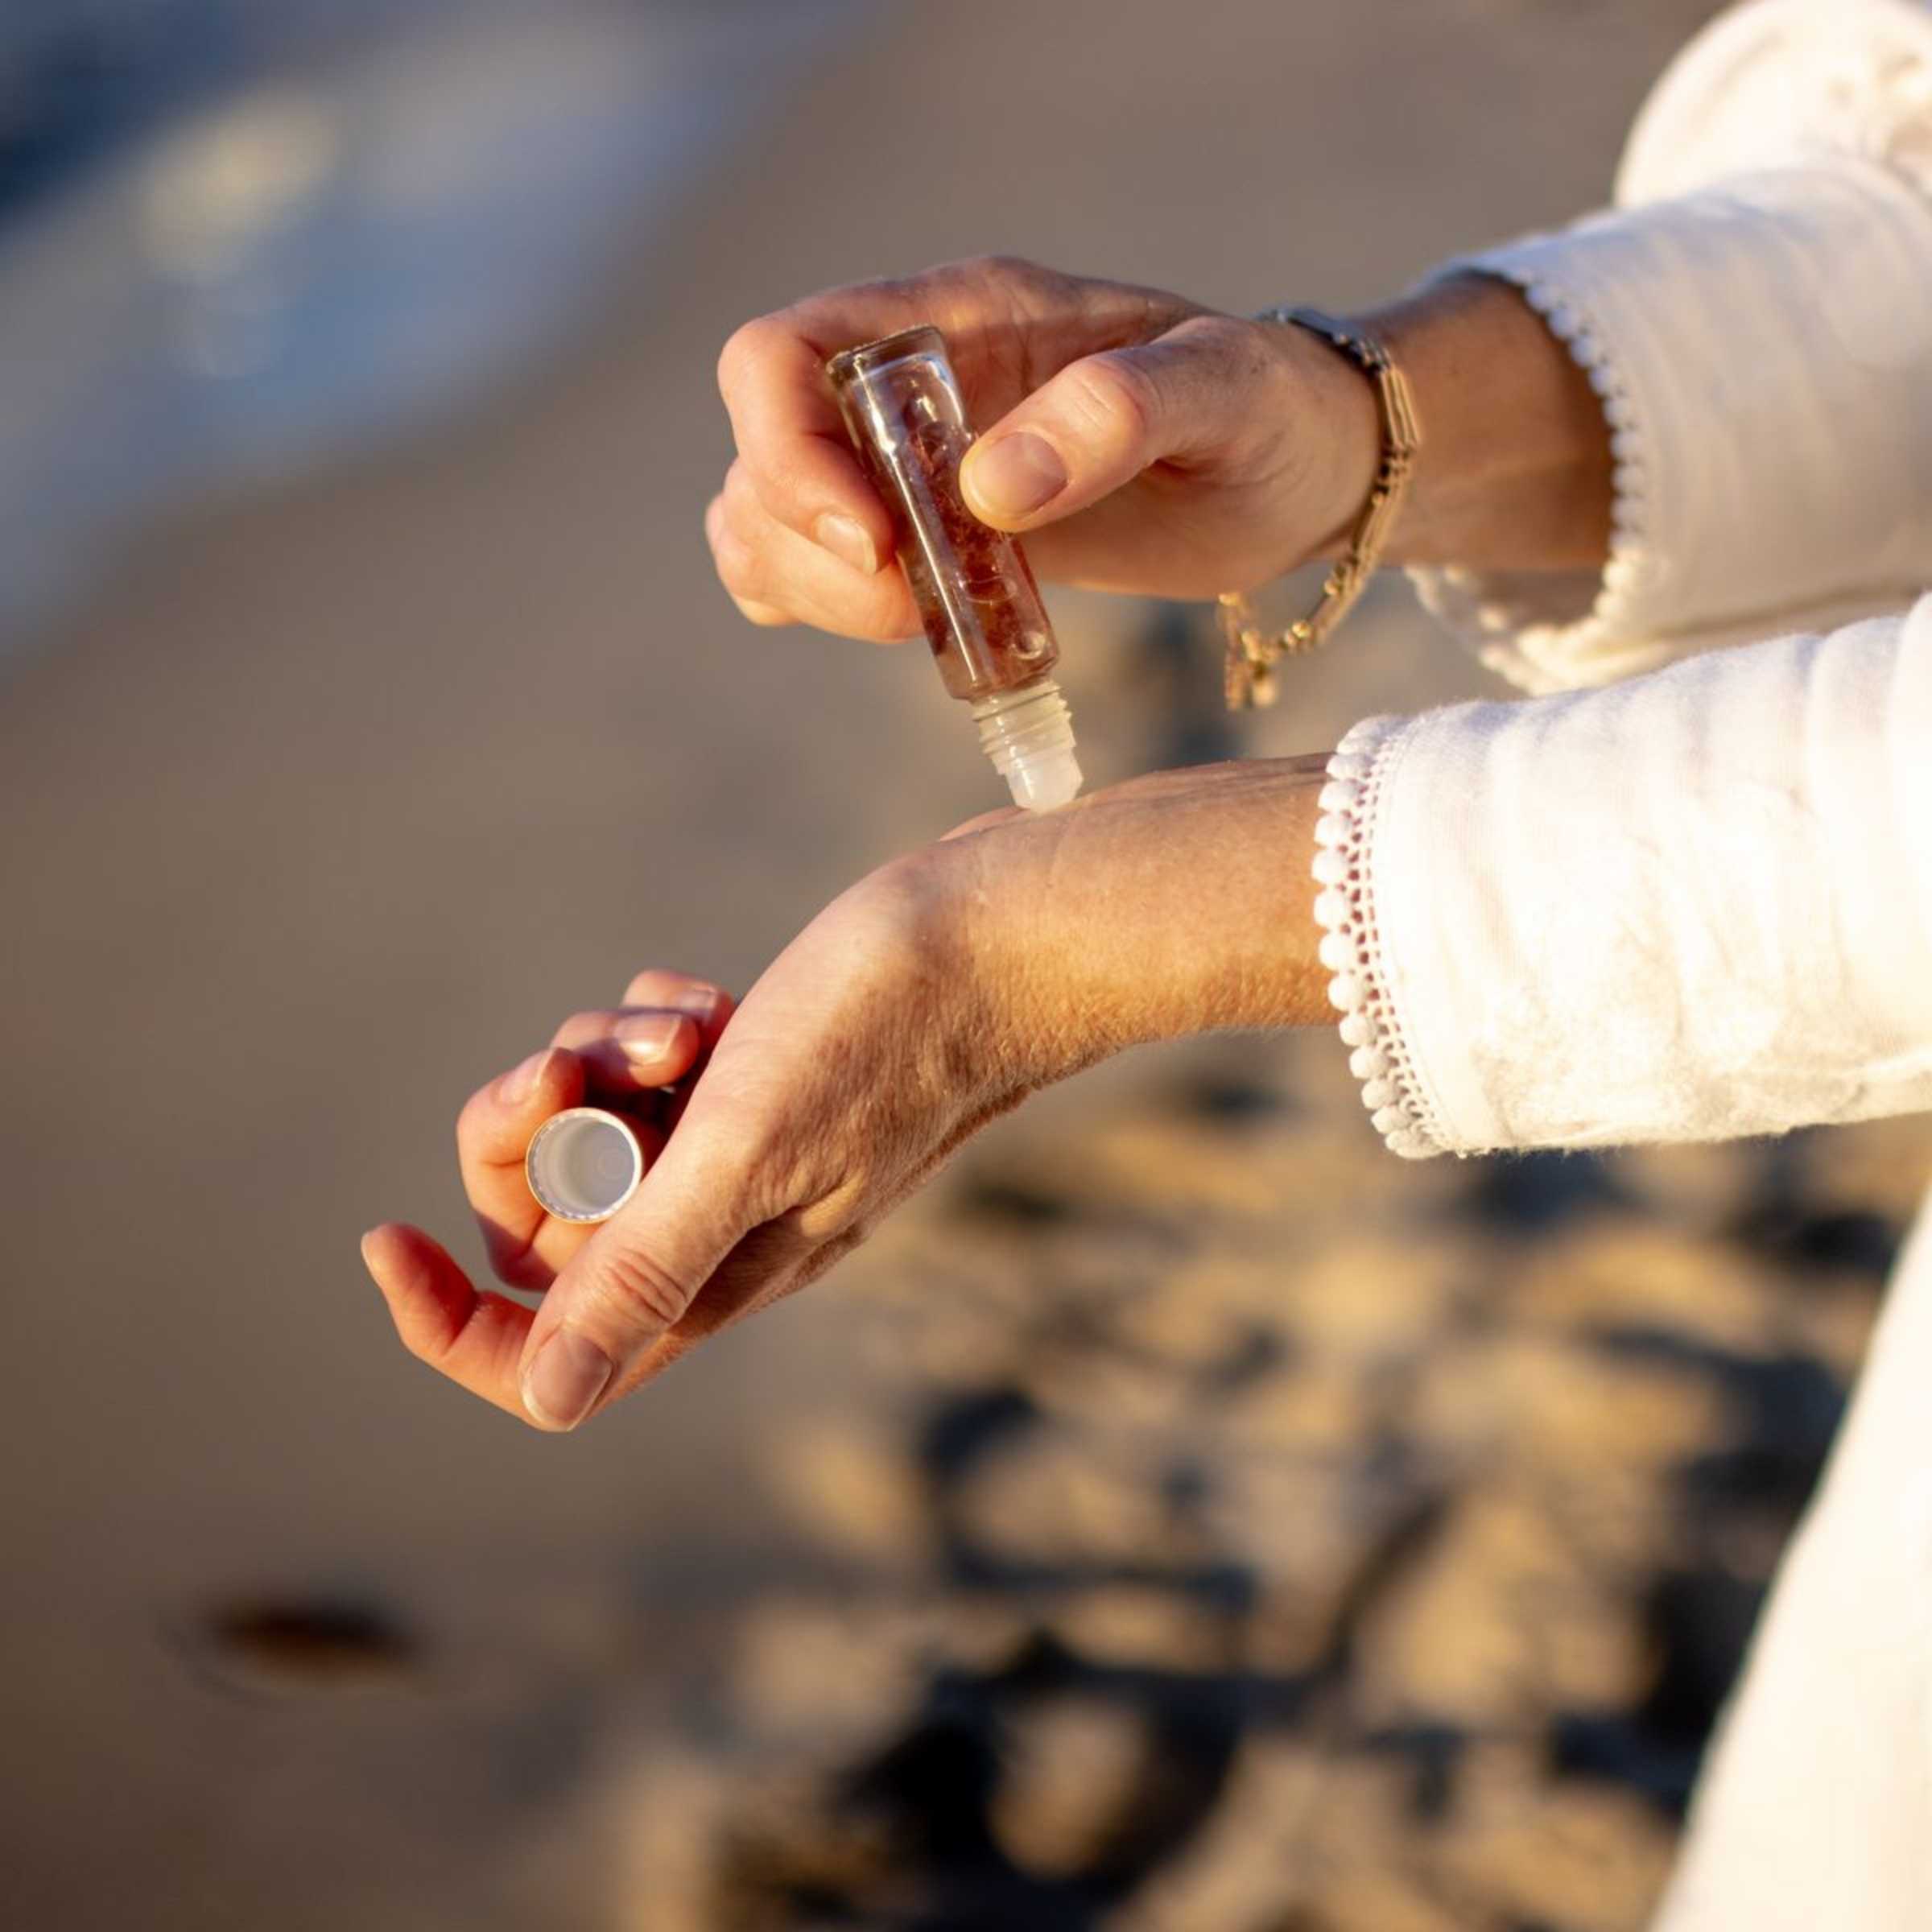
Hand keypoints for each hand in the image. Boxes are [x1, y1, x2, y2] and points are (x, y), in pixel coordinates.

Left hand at [362, 758, 1332, 1429]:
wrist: (995, 938)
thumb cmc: (883, 1037)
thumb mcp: (746, 1151)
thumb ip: (646, 1271)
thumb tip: (543, 1398)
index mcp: (714, 1278)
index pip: (547, 1357)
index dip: (450, 1323)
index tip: (390, 1236)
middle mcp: (719, 1230)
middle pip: (551, 1222)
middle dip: (535, 1128)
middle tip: (575, 1063)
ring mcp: (739, 1153)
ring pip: (593, 1130)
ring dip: (601, 1061)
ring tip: (682, 1019)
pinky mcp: (754, 1082)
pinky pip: (645, 1071)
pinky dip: (652, 1026)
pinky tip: (708, 1001)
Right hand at [706, 255, 1379, 637]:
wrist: (1295, 472)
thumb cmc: (1269, 413)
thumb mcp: (1226, 392)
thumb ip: (1118, 413)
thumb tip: (992, 488)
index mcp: (959, 318)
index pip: (781, 356)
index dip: (789, 454)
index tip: (879, 541)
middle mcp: (907, 385)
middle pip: (758, 455)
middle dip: (813, 551)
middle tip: (919, 605)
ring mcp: (904, 463)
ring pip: (761, 521)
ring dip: (815, 591)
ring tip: (930, 619)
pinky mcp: (921, 536)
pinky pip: (807, 570)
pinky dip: (829, 609)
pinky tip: (929, 624)